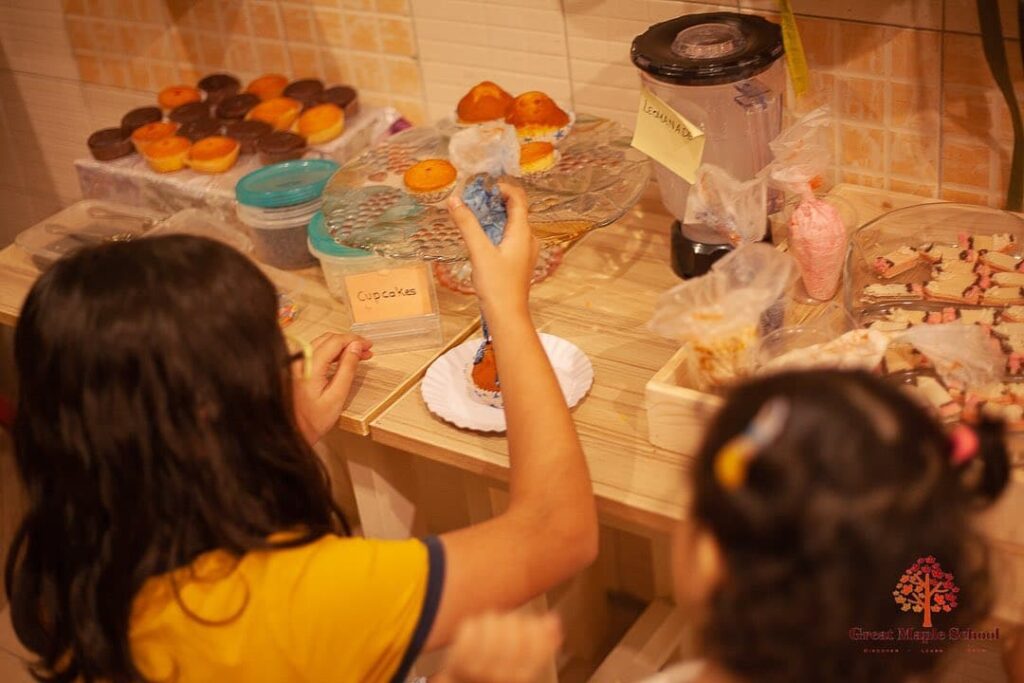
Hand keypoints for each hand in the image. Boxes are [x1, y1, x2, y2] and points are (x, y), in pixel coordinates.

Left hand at [292, 332, 372, 443]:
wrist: (291, 432)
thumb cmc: (312, 421)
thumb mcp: (337, 396)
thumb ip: (347, 369)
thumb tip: (356, 348)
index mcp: (310, 366)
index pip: (335, 341)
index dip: (354, 340)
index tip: (368, 345)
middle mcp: (299, 360)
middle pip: (328, 339)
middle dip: (349, 342)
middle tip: (366, 350)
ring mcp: (295, 363)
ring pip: (322, 343)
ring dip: (341, 346)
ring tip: (358, 355)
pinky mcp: (295, 368)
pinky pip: (315, 352)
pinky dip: (331, 352)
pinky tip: (342, 359)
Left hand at [438, 612, 561, 682]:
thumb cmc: (496, 673)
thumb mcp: (522, 664)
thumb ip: (542, 645)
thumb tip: (554, 620)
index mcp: (523, 677)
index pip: (537, 642)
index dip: (534, 627)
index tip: (527, 626)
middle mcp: (504, 676)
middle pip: (514, 629)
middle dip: (512, 622)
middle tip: (506, 626)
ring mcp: (479, 670)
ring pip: (492, 624)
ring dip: (491, 622)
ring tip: (489, 628)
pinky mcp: (458, 661)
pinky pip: (470, 629)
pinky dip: (472, 625)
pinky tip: (474, 631)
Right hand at [448, 183, 538, 320]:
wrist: (507, 315)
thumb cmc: (497, 286)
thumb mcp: (479, 252)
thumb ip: (467, 224)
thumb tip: (455, 200)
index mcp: (523, 233)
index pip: (518, 198)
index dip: (503, 187)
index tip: (483, 186)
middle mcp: (528, 239)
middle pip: (515, 209)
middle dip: (495, 200)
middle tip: (474, 198)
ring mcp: (525, 251)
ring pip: (512, 224)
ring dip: (494, 215)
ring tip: (474, 213)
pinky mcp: (518, 261)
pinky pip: (509, 237)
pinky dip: (495, 230)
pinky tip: (481, 236)